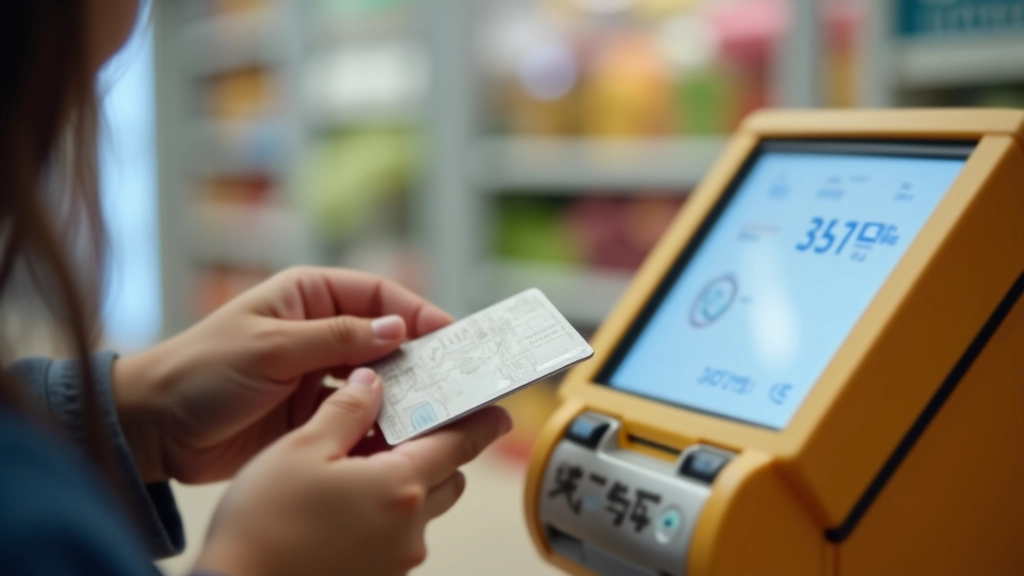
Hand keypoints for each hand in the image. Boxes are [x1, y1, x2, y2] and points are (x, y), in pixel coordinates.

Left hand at [113, 267, 453, 482]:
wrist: (155, 427)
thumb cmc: (202, 371)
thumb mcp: (270, 347)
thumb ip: (336, 338)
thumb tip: (397, 328)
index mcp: (308, 296)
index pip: (377, 295)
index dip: (416, 312)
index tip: (448, 336)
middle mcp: (319, 330)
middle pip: (384, 338)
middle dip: (417, 357)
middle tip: (452, 379)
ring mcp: (318, 373)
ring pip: (376, 379)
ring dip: (401, 394)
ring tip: (431, 411)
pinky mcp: (313, 412)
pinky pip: (357, 413)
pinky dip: (378, 423)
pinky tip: (397, 436)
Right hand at [195, 369, 511, 575]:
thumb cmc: (263, 521)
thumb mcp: (302, 448)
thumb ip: (348, 408)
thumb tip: (374, 382)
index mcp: (400, 487)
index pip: (458, 445)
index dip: (480, 424)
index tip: (500, 412)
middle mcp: (409, 527)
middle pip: (446, 478)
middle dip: (438, 450)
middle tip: (413, 423)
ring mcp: (394, 559)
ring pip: (422, 507)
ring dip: (409, 480)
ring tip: (368, 458)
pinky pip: (397, 533)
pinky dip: (387, 509)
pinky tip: (346, 498)